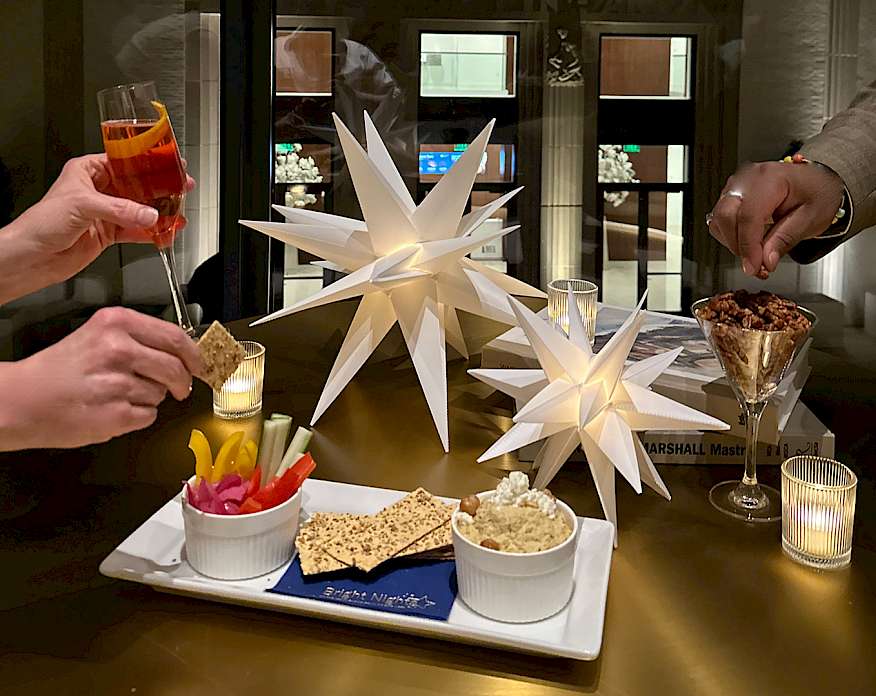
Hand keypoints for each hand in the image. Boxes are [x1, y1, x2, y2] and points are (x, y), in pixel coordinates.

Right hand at [0, 307, 202, 449]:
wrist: (22, 400)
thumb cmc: (59, 370)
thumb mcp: (97, 335)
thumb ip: (139, 338)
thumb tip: (183, 351)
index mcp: (117, 323)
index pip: (176, 337)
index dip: (194, 355)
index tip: (199, 364)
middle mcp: (119, 349)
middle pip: (177, 368)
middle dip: (181, 382)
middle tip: (178, 387)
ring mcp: (119, 383)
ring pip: (161, 393)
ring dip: (150, 398)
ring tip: (119, 393)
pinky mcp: (116, 414)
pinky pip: (148, 416)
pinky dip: (137, 416)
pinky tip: (114, 408)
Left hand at [2, 154, 194, 297]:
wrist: (32, 257)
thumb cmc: (42, 222)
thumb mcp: (82, 206)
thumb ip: (119, 209)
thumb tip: (148, 214)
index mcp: (88, 171)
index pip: (124, 161)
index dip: (147, 162)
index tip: (167, 163)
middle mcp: (98, 190)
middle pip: (137, 185)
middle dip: (159, 188)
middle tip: (180, 187)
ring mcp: (105, 213)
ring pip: (140, 209)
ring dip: (158, 213)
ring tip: (177, 212)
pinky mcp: (109, 233)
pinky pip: (136, 231)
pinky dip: (151, 233)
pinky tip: (164, 232)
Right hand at [707, 161, 843, 276]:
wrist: (816, 182)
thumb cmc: (817, 193)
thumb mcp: (811, 218)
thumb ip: (785, 239)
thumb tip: (765, 261)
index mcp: (771, 178)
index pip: (749, 215)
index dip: (748, 246)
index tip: (753, 267)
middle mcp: (748, 179)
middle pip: (726, 216)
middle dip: (738, 246)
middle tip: (756, 265)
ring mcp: (736, 186)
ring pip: (719, 220)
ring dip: (733, 243)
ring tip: (755, 254)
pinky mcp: (730, 196)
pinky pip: (719, 221)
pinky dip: (730, 238)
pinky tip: (749, 243)